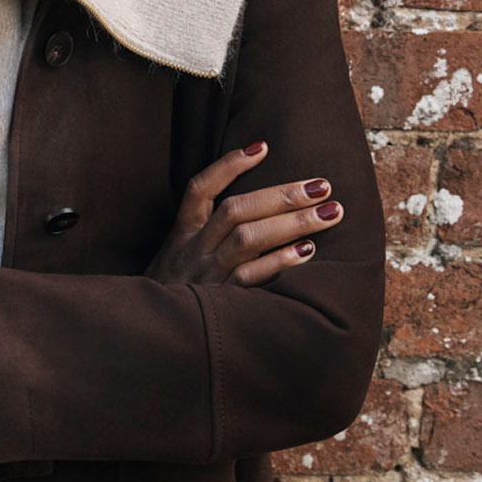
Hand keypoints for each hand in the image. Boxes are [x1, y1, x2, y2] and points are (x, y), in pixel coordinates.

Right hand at [144, 143, 342, 288]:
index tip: (262, 146)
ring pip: (248, 239)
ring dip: (292, 223)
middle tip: (323, 186)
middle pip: (236, 211)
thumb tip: (258, 207)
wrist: (151, 335)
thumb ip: (205, 234)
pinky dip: (279, 261)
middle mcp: (193, 250)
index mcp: (182, 234)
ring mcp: (206, 275)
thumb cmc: (173, 292)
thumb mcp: (177, 257)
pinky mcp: (218, 301)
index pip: (200, 189)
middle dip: (282, 195)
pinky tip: (308, 251)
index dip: (228, 166)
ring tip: (329, 213)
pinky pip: (251, 277)